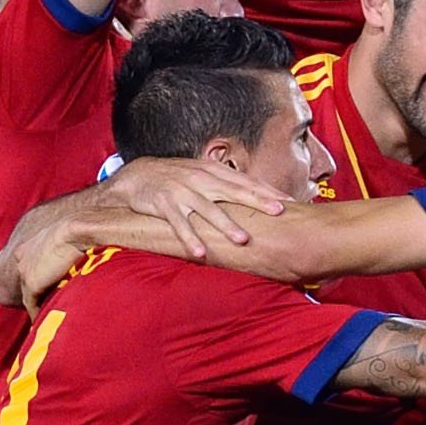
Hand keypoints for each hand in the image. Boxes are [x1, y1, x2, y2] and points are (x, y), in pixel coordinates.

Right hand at [108, 155, 298, 260]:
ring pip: (208, 210)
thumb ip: (225, 184)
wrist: (137, 175)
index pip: (245, 181)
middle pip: (233, 191)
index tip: (289, 201)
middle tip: (278, 211)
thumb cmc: (175, 178)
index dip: (267, 191)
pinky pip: (179, 224)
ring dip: (226, 225)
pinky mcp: (164, 204)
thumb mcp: (201, 174)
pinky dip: (189, 238)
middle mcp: (200, 180)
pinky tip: (200, 252)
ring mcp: (182, 192)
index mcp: (212, 171)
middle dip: (257, 201)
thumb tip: (255, 197)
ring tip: (243, 239)